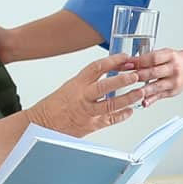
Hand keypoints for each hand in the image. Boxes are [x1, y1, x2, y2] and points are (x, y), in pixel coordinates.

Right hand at [26, 52, 143, 136]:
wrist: (42, 125)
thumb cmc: (55, 106)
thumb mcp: (70, 86)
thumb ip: (88, 81)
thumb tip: (109, 72)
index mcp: (77, 84)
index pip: (96, 67)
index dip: (113, 61)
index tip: (125, 57)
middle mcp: (82, 97)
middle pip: (105, 86)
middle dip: (122, 80)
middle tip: (136, 75)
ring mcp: (87, 112)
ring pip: (111, 104)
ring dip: (128, 98)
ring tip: (140, 92)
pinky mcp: (91, 126)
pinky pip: (110, 120)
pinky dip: (122, 115)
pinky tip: (131, 110)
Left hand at [126, 47, 182, 107]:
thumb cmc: (175, 60)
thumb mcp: (165, 53)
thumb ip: (149, 58)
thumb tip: (129, 62)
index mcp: (170, 56)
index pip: (153, 58)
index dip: (139, 61)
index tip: (127, 64)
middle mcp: (173, 69)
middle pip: (153, 72)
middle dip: (137, 75)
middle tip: (124, 77)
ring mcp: (173, 81)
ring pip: (156, 86)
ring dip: (143, 90)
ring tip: (132, 92)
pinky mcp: (172, 92)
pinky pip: (160, 96)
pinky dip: (151, 100)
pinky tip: (143, 102)